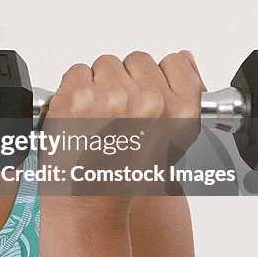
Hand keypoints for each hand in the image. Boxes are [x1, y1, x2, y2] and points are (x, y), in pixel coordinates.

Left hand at [40, 50, 206, 226]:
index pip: (173, 62)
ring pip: (105, 64)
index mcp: (180, 111)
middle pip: (135, 60)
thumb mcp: (171, 140)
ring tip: (96, 117)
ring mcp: (113, 96)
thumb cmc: (125, 174)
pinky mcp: (78, 95)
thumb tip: (184, 56)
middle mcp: (149, 101)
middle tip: (115, 114)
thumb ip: (182, 95)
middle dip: (123, 81)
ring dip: (97, 84)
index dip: (153, 78)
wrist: (89, 201)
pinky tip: (78, 116)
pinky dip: (73, 90)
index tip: (142, 94)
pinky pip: (77, 71)